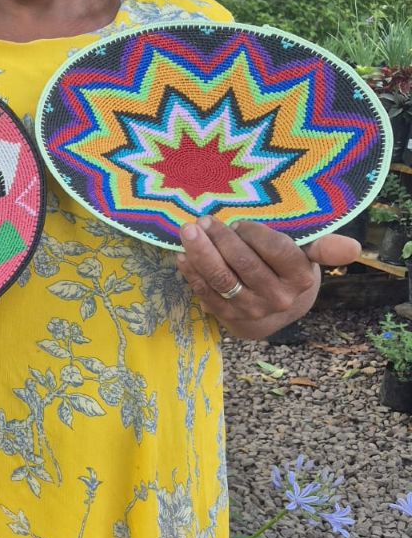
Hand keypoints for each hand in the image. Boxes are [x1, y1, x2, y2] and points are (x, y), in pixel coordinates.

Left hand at [176, 216, 359, 340]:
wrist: (279, 308)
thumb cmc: (289, 268)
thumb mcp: (308, 254)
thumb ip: (325, 247)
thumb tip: (354, 246)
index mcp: (301, 278)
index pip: (277, 251)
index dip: (254, 233)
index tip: (240, 221)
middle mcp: (278, 298)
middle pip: (244, 264)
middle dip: (220, 239)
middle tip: (203, 220)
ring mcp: (253, 310)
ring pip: (222, 280)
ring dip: (201, 254)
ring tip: (188, 232)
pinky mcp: (230, 318)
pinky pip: (207, 295)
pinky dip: (192, 274)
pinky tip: (183, 257)